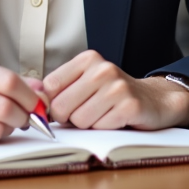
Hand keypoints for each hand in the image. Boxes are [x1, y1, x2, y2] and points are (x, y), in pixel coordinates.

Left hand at [43, 50, 188, 130]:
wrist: (154, 100)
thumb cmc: (113, 94)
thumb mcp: (87, 82)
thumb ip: (61, 89)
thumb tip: (34, 101)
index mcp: (88, 59)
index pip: (50, 86)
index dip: (53, 103)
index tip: (66, 105)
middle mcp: (102, 69)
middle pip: (62, 106)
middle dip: (70, 117)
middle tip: (86, 112)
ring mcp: (117, 87)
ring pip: (79, 120)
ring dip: (88, 124)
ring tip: (103, 114)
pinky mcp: (129, 106)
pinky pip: (100, 127)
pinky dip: (104, 129)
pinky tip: (115, 119)